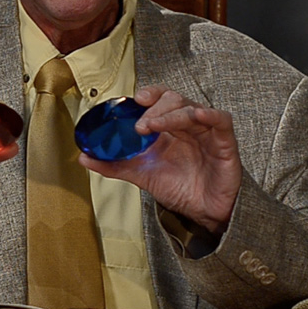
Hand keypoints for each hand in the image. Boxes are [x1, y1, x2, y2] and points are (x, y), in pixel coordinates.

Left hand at [81, 86, 241, 235]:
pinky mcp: (224, 143)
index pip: (159, 98)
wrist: (203, 214)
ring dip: (172, 114)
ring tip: (154, 126)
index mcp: (168, 127)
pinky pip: (221, 120)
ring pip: (192, 108)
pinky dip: (210, 114)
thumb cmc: (178, 188)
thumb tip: (83, 157)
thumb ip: (114, 165)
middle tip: (140, 126)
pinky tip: (198, 115)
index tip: (135, 99)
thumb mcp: (142, 175)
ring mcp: (206, 131)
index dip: (149, 94)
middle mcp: (187, 125)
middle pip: (174, 99)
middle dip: (155, 109)